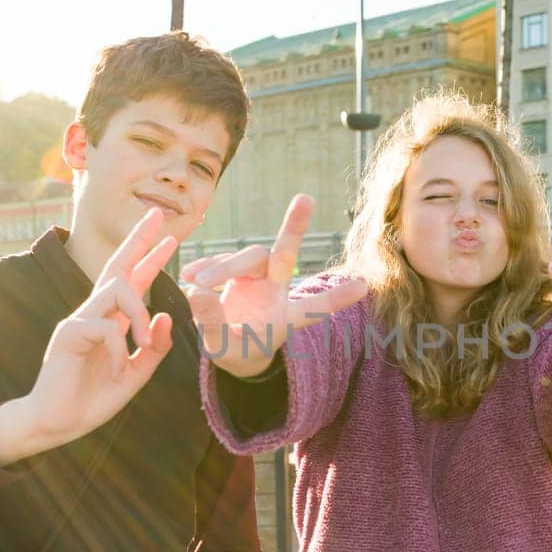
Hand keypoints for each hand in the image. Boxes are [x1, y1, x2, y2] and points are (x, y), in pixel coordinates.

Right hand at [0, 208, 176, 464]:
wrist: (58, 424)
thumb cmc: (91, 400)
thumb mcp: (135, 374)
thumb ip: (153, 349)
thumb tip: (166, 316)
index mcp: (110, 321)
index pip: (132, 281)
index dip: (150, 258)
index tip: (170, 237)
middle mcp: (94, 314)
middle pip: (117, 266)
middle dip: (139, 239)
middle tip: (158, 214)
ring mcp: (79, 320)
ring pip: (116, 289)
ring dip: (139, 311)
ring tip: (145, 345)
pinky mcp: (68, 333)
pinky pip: (107, 327)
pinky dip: (121, 350)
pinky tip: (117, 371)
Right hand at [182, 194, 366, 377]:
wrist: (228, 348)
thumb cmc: (236, 352)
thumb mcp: (221, 348)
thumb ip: (212, 322)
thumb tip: (197, 292)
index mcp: (284, 318)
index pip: (312, 308)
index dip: (335, 298)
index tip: (364, 287)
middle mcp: (276, 292)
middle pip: (285, 256)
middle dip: (294, 227)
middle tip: (306, 198)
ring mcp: (259, 278)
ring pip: (246, 258)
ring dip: (220, 267)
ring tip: (193, 283)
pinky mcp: (240, 272)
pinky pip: (224, 261)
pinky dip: (207, 267)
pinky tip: (188, 277)